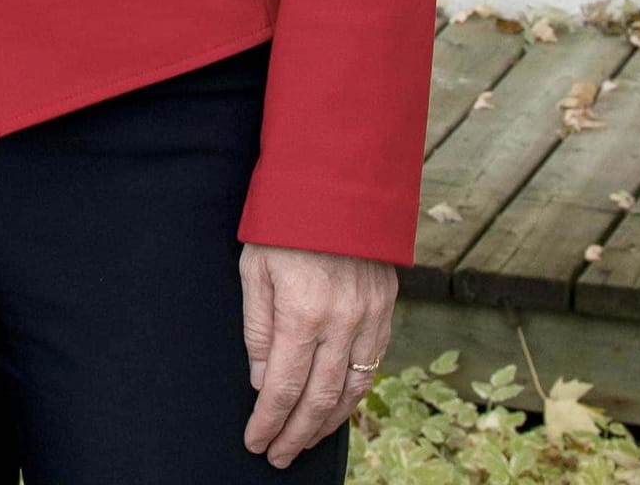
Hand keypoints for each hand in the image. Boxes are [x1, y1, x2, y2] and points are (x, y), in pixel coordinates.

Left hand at [241, 243, 395, 467]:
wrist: (335, 183)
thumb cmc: (284, 223)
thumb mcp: (254, 268)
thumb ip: (257, 326)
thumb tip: (261, 380)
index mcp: (302, 312)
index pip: (283, 386)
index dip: (270, 421)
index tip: (257, 442)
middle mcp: (341, 323)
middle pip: (319, 398)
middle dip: (296, 433)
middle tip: (278, 456)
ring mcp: (369, 319)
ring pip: (352, 390)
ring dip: (327, 423)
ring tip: (304, 441)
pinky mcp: (386, 310)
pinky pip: (372, 367)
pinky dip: (354, 395)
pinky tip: (338, 408)